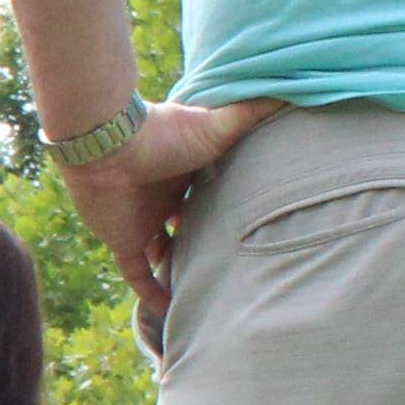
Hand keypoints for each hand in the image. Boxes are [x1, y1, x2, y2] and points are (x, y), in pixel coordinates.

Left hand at [63, 100, 261, 325]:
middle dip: (203, 237)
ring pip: (163, 250)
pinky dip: (152, 292)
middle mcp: (164, 195)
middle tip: (233, 260)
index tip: (252, 219)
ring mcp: (141, 219)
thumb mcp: (219, 125)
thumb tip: (295, 91)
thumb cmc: (164, 133)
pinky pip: (137, 273)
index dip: (227, 204)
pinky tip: (172, 312)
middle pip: (187, 223)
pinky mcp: (122, 240)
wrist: (108, 145)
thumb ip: (255, 111)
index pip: (210, 192)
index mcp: (187, 169)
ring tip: (207, 287)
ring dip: (179, 265)